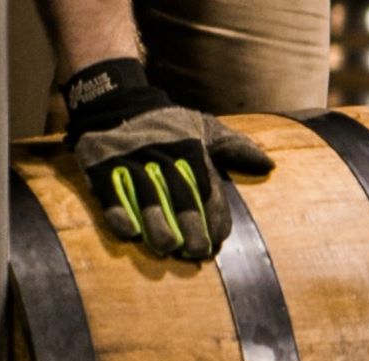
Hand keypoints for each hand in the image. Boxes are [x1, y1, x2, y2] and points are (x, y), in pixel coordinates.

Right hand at [62, 59, 273, 259]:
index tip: (219, 238)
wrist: (115, 100)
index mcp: (190, 148)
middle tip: (197, 252)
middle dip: (190, 224)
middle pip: (179, 193)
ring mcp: (130, 159)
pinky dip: (118, 211)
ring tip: (167, 247)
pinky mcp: (100, 163)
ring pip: (146, 194)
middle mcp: (161, 154)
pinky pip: (109, 190)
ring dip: (157, 223)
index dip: (214, 213)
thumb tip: (269, 166)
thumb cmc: (167, 124)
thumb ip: (235, 148)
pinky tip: (130, 232)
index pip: (207, 185)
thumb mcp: (203, 128)